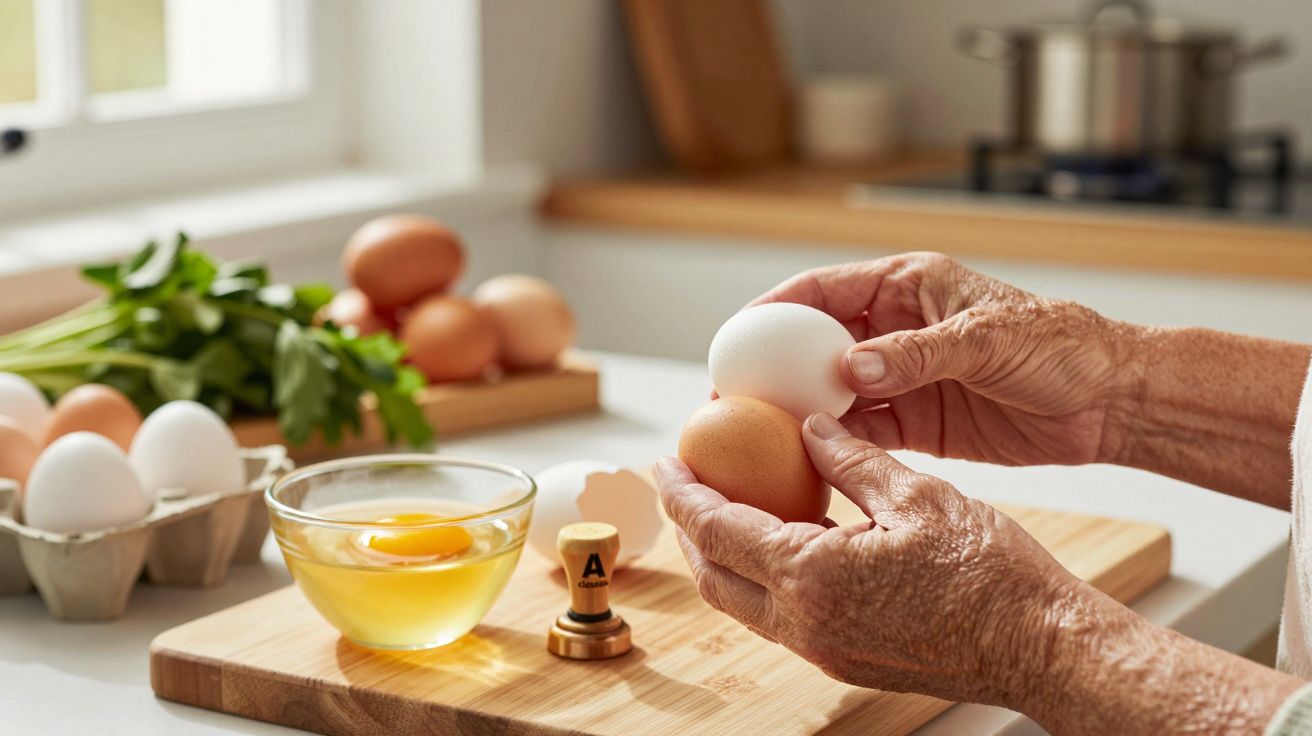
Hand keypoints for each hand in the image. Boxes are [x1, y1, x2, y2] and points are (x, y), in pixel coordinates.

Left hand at [655, 412, 1082, 705]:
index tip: (665, 460)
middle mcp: (805, 624)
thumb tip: (811, 427)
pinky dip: (761, 575)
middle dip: (689, 527)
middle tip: (684, 480)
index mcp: (813, 578)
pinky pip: (779, 617)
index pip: (718, 530)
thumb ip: (851, 460)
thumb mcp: (917, 495)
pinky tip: (782, 539)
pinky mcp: (844, 660)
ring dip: (721, 555)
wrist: (1040, 647)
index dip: (683, 493)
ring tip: (724, 505)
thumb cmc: (991, 573)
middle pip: (714, 575)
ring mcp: (823, 651)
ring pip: (742, 602)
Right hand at [749, 252, 1141, 466]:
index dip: (776, 308)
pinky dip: (834, 444)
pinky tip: (807, 459)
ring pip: (831, 391)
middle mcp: (895, 330)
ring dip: (799, 410)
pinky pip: (862, 432)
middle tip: (736, 396)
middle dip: (774, 368)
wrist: (1109, 402)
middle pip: (815, 344)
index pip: (824, 290)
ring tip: (760, 434)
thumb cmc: (1061, 346)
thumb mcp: (988, 339)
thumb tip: (849, 367)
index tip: (739, 335)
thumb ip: (917, 354)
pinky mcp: (916, 422)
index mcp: (908, 286)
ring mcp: (902, 378)